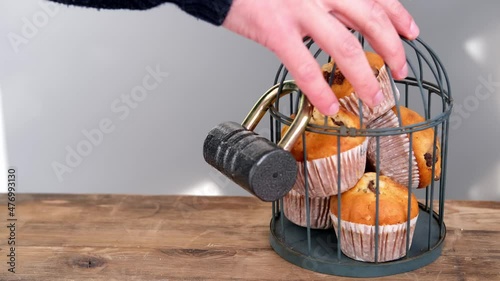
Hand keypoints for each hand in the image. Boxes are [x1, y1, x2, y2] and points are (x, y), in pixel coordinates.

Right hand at [223, 0, 418, 115]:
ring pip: (346, 47)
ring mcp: (300, 10)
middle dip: (392, 49)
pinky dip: (319, 91)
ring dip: (364, 77)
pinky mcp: (276, 31)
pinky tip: (328, 106)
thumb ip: (325, 0)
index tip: (411, 33)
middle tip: (400, 70)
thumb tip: (343, 19)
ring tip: (372, 97)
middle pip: (371, 20)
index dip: (399, 16)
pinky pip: (305, 67)